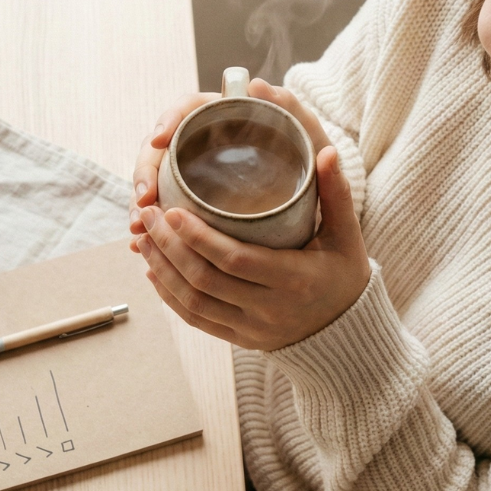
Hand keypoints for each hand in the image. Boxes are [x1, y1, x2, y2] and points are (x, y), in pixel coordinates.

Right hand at [128, 79, 333, 244]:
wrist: (317, 199)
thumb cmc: (309, 161)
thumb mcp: (306, 134)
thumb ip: (290, 106)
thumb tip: (258, 85)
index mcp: (220, 117)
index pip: (184, 110)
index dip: (167, 121)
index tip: (159, 138)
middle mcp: (200, 143)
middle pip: (159, 150)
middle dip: (144, 174)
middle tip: (145, 200)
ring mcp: (192, 174)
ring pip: (155, 183)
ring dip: (142, 205)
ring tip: (139, 229)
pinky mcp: (191, 202)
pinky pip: (163, 211)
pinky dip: (152, 229)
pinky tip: (142, 246)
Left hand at [134, 143, 370, 351]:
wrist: (347, 331)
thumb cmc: (344, 273)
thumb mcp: (346, 234)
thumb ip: (336, 193)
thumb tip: (328, 150)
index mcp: (295, 280)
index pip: (236, 260)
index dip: (200, 237)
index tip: (173, 210)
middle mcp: (270, 310)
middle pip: (206, 280)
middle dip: (170, 246)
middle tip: (149, 214)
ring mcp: (252, 329)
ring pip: (194, 302)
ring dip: (163, 270)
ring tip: (143, 238)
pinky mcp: (239, 339)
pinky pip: (196, 320)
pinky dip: (170, 296)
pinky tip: (153, 272)